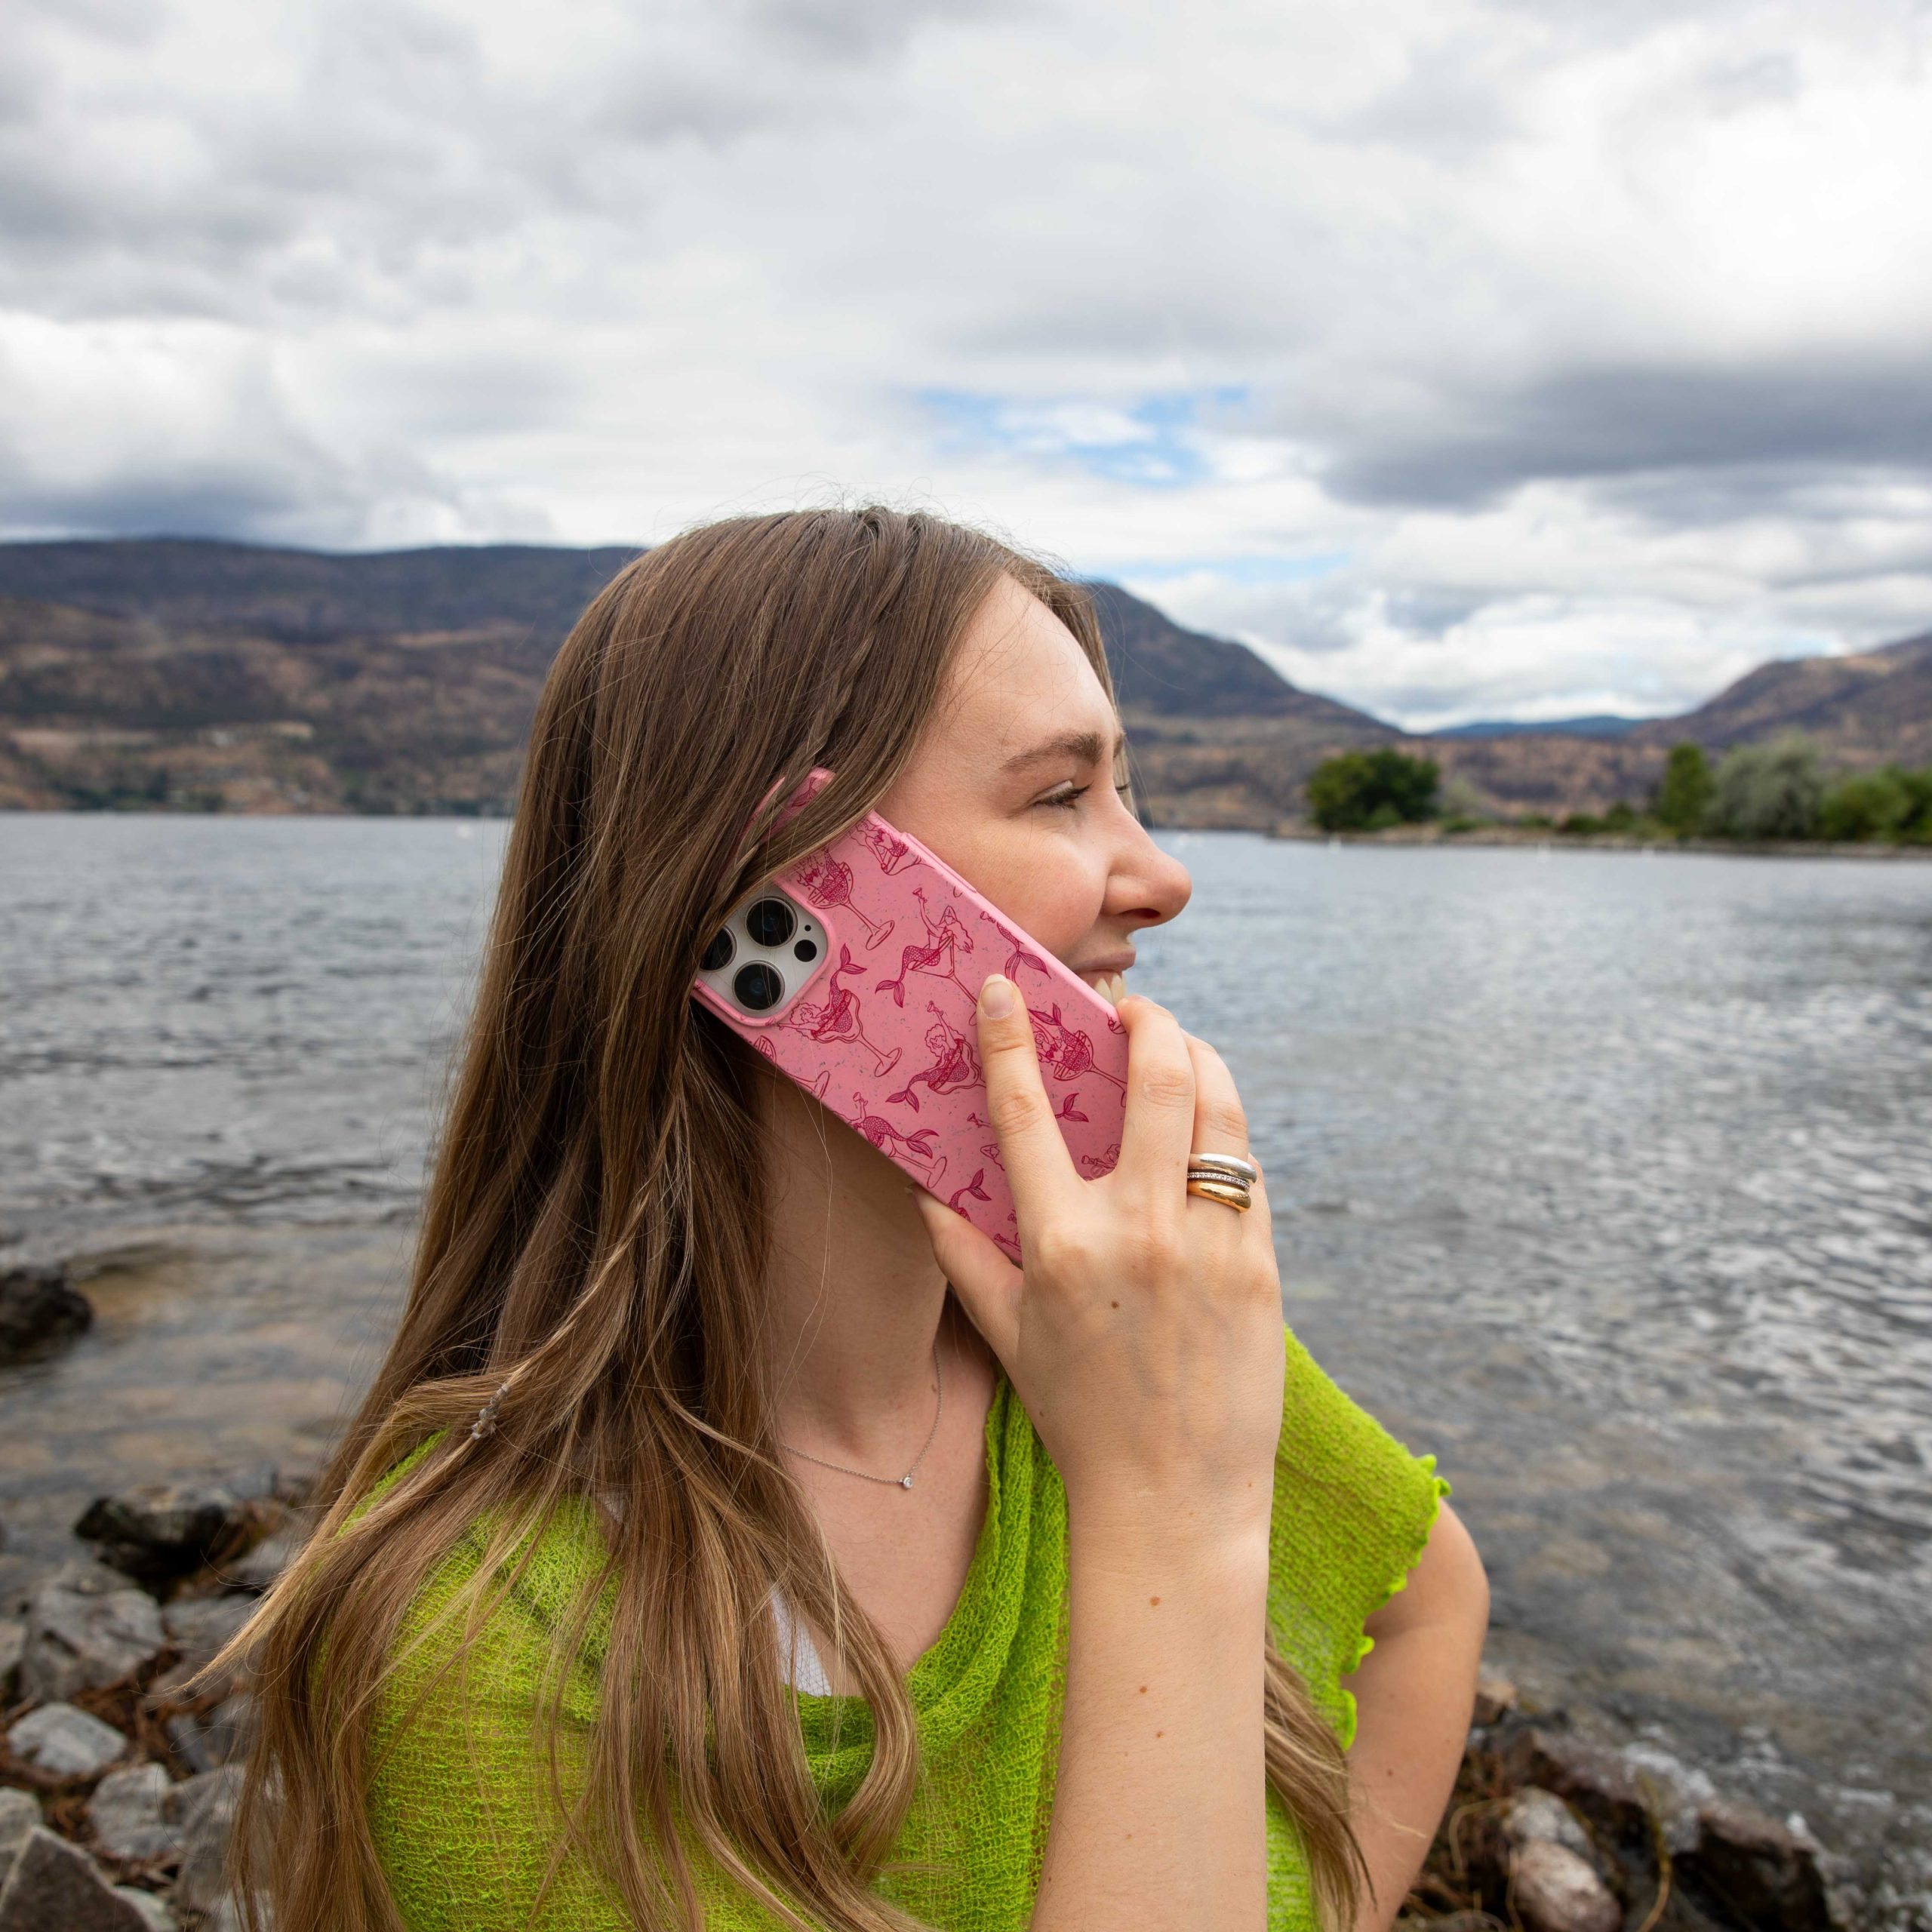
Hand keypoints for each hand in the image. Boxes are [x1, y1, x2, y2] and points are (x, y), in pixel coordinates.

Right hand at [914, 975, 1284, 1547]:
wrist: (1173, 1499)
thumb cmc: (1081, 1418)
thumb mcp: (1008, 1336)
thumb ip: (963, 1258)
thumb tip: (928, 1194)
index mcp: (1061, 1244)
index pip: (1025, 1111)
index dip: (1010, 1037)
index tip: (1005, 988)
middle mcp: (1138, 1230)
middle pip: (1155, 1078)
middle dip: (1147, 1020)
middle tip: (1134, 1007)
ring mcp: (1209, 1243)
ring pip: (1220, 1107)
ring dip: (1201, 1059)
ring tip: (1181, 1051)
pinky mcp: (1260, 1263)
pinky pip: (1248, 1170)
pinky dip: (1228, 1134)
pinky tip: (1212, 1133)